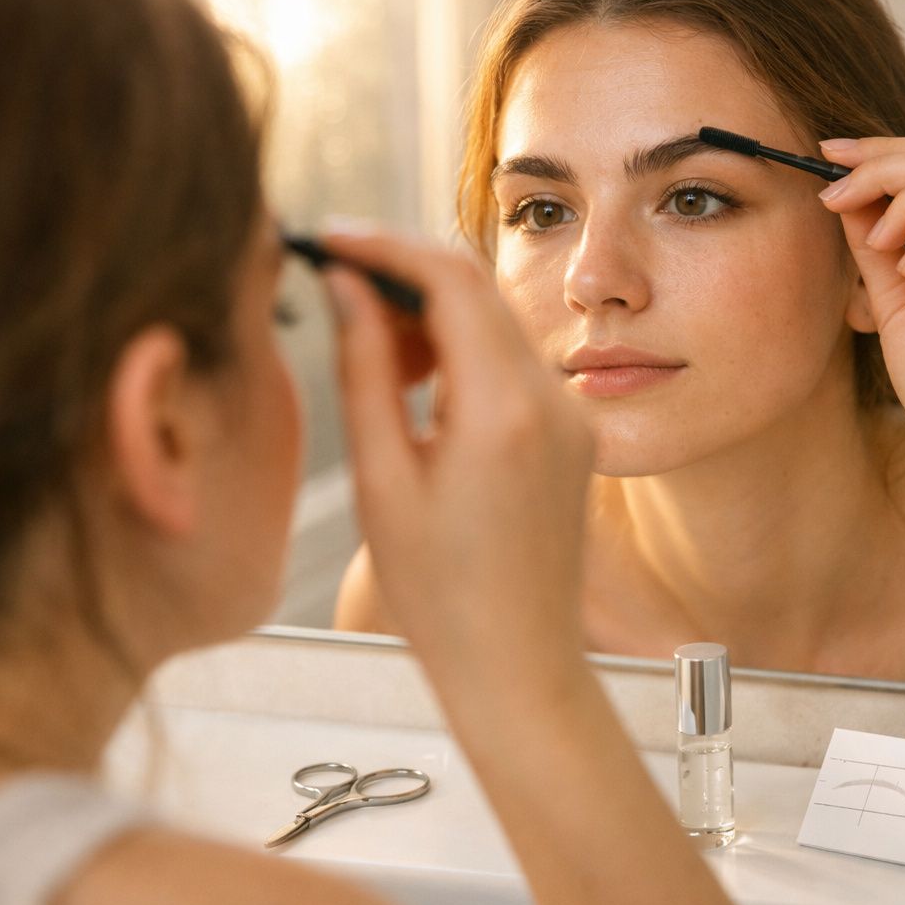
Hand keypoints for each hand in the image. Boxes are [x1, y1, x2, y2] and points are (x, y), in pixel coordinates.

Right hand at [322, 233, 592, 672]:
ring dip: (433, 316)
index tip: (329, 238)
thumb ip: (363, 371)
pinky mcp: (575, 433)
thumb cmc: (440, 596)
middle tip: (339, 292)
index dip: (383, 244)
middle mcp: (552, 401)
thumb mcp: (381, 481)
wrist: (519, 666)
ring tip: (374, 358)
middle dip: (403, 274)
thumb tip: (346, 285)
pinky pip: (517, 362)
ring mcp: (572, 416)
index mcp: (503, 410)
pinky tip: (420, 388)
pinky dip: (465, 353)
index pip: (449, 277)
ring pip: (497, 322)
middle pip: (477, 288)